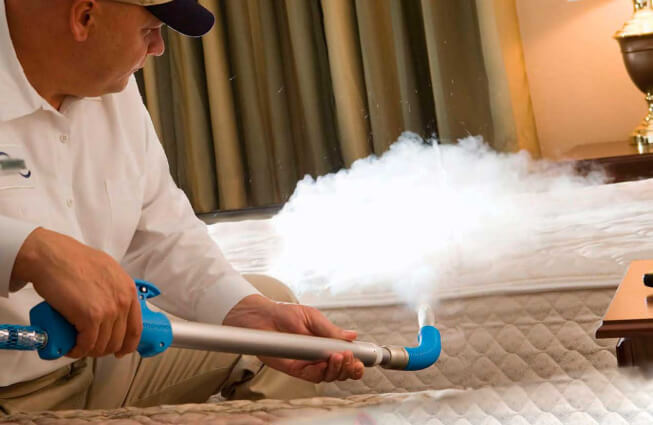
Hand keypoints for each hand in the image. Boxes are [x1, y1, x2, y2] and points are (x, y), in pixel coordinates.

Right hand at [11, 228, 141, 358]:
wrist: (52, 256)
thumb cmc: (73, 260)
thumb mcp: (107, 271)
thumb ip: (114, 289)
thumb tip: (112, 306)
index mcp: (128, 290)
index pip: (136, 327)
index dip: (128, 344)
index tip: (120, 351)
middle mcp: (122, 301)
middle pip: (118, 340)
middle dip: (103, 349)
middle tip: (89, 347)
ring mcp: (108, 310)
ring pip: (102, 344)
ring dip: (88, 350)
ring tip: (77, 346)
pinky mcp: (90, 317)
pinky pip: (87, 344)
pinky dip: (77, 350)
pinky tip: (70, 348)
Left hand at [223, 294, 364, 382]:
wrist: (263, 316)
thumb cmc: (286, 314)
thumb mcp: (313, 318)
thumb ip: (331, 330)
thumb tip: (353, 336)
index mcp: (326, 344)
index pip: (346, 358)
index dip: (355, 363)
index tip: (360, 360)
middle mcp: (319, 356)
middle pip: (340, 371)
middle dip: (348, 368)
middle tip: (348, 358)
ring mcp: (307, 364)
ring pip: (328, 376)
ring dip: (336, 369)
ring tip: (338, 357)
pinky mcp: (294, 369)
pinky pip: (311, 376)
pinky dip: (319, 372)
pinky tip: (324, 363)